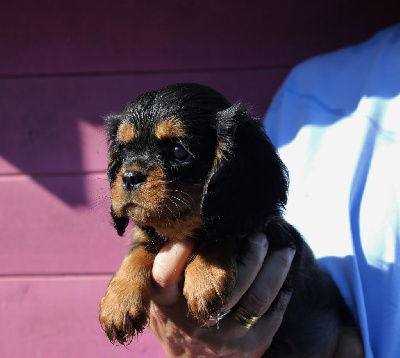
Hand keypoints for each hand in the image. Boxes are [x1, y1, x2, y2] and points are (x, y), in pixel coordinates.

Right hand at [148, 233, 295, 356]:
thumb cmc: (176, 318)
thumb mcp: (161, 296)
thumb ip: (166, 267)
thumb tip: (184, 228)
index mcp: (166, 304)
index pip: (165, 275)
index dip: (177, 252)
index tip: (193, 232)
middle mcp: (194, 321)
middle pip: (225, 284)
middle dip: (249, 255)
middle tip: (259, 234)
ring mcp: (224, 337)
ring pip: (256, 298)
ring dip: (275, 269)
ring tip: (284, 249)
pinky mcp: (249, 347)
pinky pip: (272, 315)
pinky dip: (281, 290)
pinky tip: (283, 273)